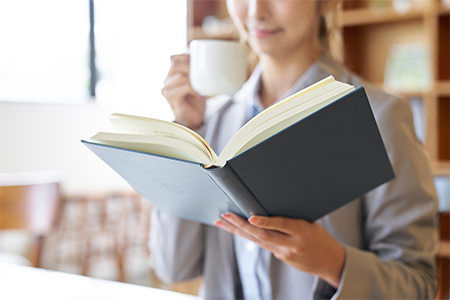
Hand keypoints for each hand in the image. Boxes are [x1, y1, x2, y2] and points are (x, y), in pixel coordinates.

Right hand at [162, 54, 206, 129]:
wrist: (194, 118)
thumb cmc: (196, 100)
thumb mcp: (199, 82)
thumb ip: (200, 71)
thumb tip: (212, 60)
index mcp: (173, 73)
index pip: (175, 58)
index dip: (186, 57)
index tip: (198, 61)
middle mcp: (168, 79)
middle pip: (176, 64)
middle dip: (191, 66)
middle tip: (203, 73)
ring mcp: (167, 88)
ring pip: (179, 75)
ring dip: (193, 79)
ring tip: (202, 85)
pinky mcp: (170, 97)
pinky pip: (183, 87)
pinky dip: (193, 89)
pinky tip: (199, 94)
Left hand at [215, 213, 345, 287]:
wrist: (332, 263)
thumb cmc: (322, 238)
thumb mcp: (312, 224)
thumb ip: (292, 219)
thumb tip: (269, 207)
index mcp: (302, 231)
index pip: (280, 225)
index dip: (265, 222)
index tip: (251, 217)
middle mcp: (291, 244)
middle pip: (262, 236)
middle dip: (240, 225)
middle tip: (225, 216)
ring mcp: (285, 254)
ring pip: (257, 241)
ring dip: (237, 231)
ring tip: (222, 222)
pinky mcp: (282, 258)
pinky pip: (263, 245)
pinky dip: (249, 236)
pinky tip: (237, 230)